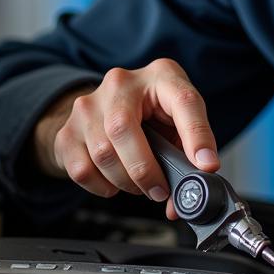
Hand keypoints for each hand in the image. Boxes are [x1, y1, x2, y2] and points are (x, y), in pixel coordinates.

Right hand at [33, 58, 218, 211]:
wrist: (108, 105)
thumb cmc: (152, 114)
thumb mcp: (177, 121)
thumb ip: (188, 153)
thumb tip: (184, 197)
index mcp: (160, 76)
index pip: (182, 101)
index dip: (196, 135)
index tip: (206, 165)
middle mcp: (121, 83)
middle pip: (123, 128)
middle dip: (145, 171)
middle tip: (160, 191)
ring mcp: (89, 104)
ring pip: (102, 152)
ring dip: (125, 181)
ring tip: (139, 185)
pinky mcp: (68, 129)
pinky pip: (81, 169)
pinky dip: (101, 186)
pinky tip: (114, 182)